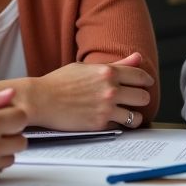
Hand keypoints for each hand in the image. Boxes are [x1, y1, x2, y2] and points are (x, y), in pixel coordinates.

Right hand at [12, 53, 153, 129]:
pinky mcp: (99, 124)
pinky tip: (112, 122)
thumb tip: (137, 58)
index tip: (145, 85)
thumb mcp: (86, 68)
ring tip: (128, 115)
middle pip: (143, 97)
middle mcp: (110, 89)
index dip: (146, 81)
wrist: (40, 100)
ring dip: (133, 116)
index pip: (140, 76)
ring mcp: (106, 108)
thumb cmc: (59, 82)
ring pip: (136, 116)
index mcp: (107, 72)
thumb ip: (115, 65)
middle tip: (134, 101)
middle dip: (140, 99)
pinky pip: (120, 127)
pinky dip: (118, 125)